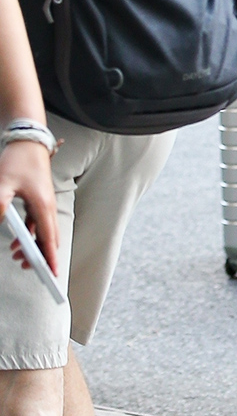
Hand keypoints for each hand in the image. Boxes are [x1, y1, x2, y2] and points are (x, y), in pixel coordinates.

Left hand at [0, 142, 58, 275]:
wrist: (28, 141)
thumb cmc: (18, 161)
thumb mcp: (3, 184)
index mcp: (42, 206)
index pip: (48, 239)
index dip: (51, 258)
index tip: (52, 275)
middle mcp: (47, 207)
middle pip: (49, 239)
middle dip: (41, 256)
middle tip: (28, 268)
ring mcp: (44, 204)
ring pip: (44, 232)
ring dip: (33, 245)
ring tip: (17, 255)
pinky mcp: (39, 200)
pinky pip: (38, 224)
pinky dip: (30, 234)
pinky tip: (18, 238)